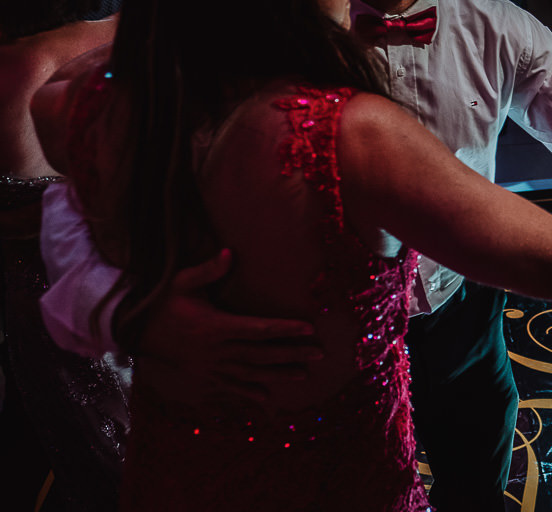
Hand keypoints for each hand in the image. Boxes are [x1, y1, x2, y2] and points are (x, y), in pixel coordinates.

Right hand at [134, 248, 321, 403]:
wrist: (134, 332)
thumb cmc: (163, 302)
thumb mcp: (182, 282)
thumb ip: (208, 269)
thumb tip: (230, 252)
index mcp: (214, 326)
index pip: (258, 328)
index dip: (284, 328)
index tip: (308, 327)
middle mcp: (215, 351)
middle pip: (261, 354)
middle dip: (292, 354)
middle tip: (320, 354)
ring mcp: (208, 368)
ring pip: (250, 373)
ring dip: (278, 374)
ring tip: (304, 375)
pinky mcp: (201, 379)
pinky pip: (229, 388)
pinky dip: (248, 392)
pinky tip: (267, 397)